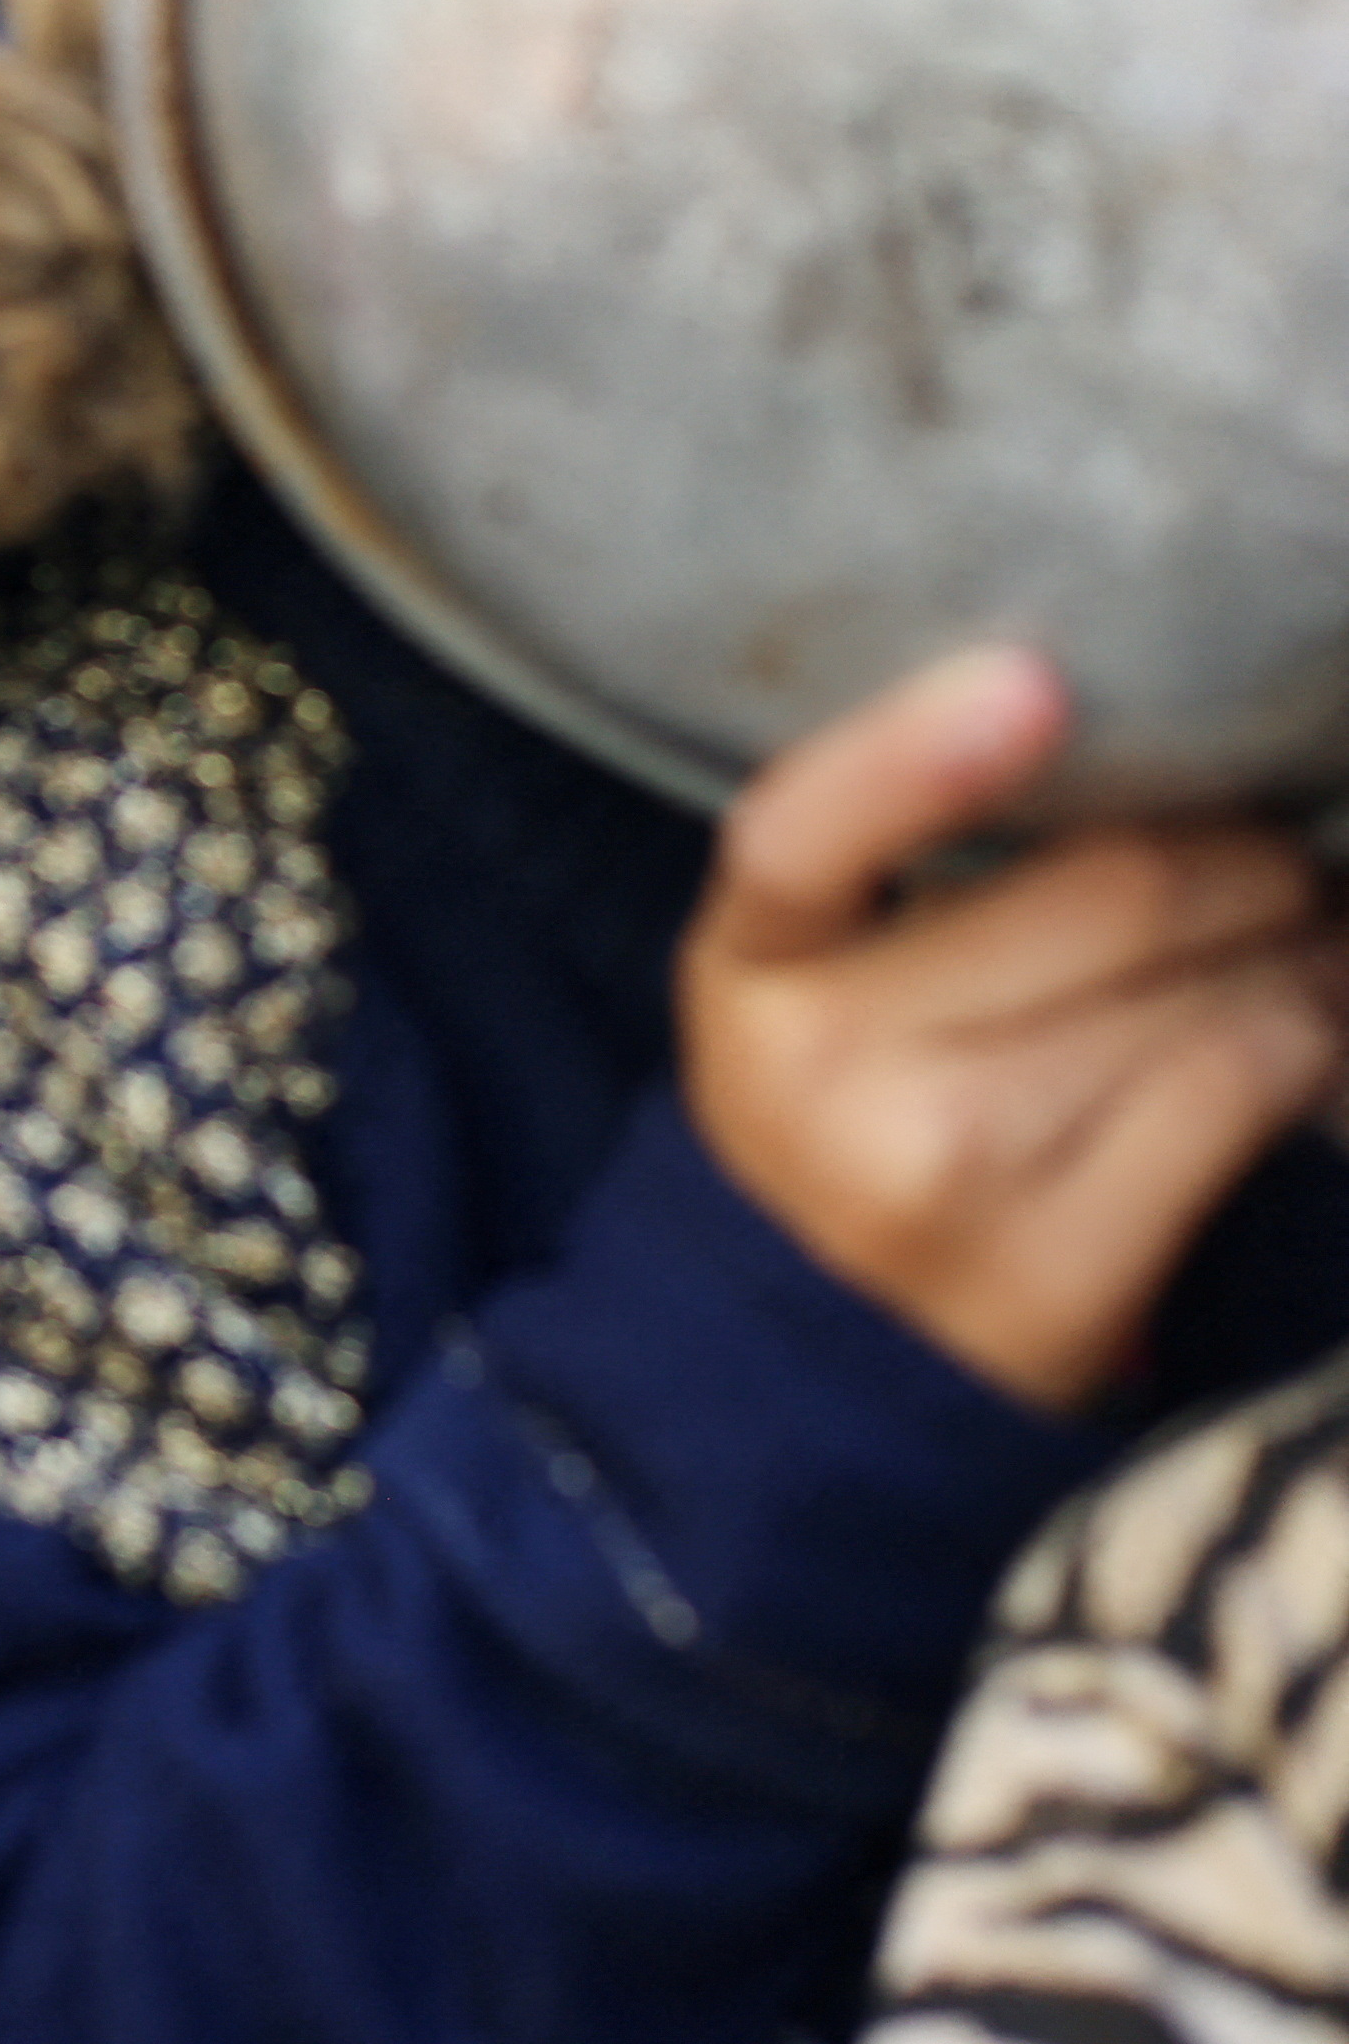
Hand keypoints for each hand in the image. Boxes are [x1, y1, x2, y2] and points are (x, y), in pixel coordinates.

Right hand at [685, 645, 1348, 1411]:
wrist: (806, 1360)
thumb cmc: (848, 1110)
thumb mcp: (807, 974)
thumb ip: (908, 846)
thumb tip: (1135, 724)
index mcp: (750, 968)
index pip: (800, 837)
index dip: (912, 757)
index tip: (1031, 684)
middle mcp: (825, 1073)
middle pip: (1116, 891)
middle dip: (1247, 856)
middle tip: (1272, 862)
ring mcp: (939, 1178)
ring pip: (1216, 987)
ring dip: (1305, 948)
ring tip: (1300, 949)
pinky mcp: (1052, 1273)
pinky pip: (1247, 1084)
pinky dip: (1314, 1033)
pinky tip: (1310, 1028)